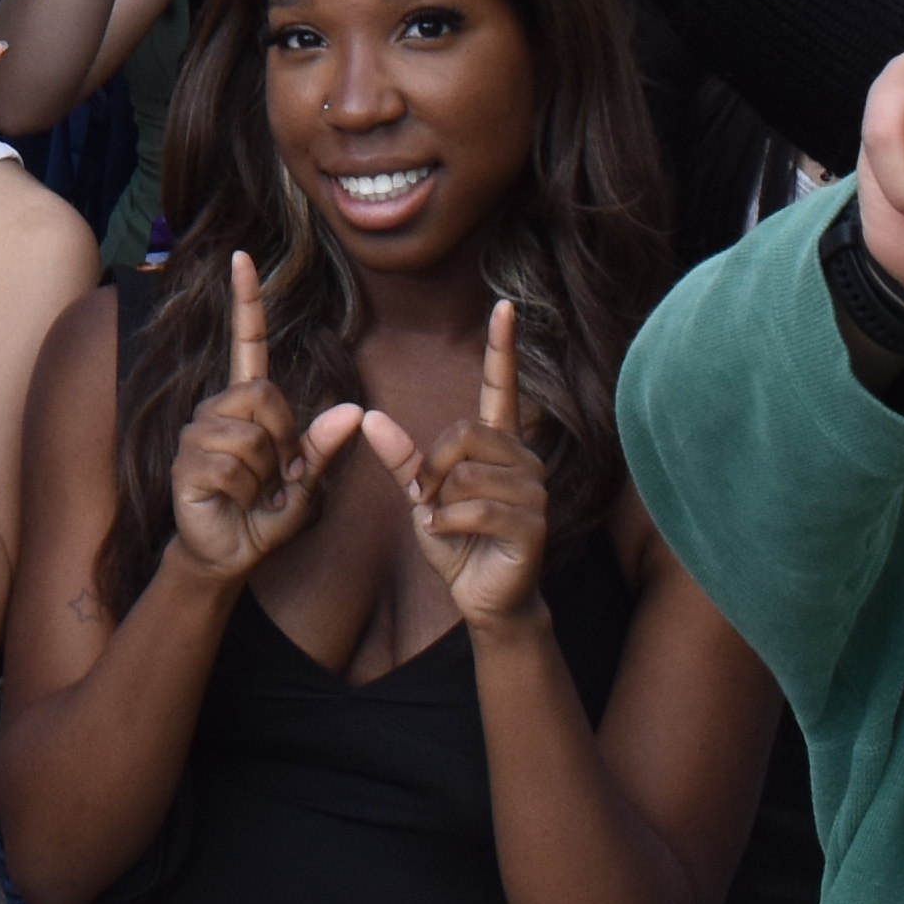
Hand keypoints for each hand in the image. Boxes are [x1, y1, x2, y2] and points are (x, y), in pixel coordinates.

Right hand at [163, 253, 370, 583]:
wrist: (229, 555)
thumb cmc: (267, 515)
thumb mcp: (308, 487)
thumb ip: (325, 450)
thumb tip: (352, 410)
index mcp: (247, 405)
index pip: (246, 343)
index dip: (246, 301)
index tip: (243, 256)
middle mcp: (217, 409)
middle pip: (263, 394)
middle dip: (284, 440)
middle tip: (280, 478)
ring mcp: (196, 435)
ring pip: (250, 434)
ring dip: (265, 473)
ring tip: (255, 493)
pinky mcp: (185, 465)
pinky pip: (231, 466)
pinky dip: (246, 491)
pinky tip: (234, 502)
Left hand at [372, 300, 557, 635]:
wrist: (484, 598)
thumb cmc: (457, 541)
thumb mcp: (422, 495)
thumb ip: (401, 458)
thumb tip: (368, 415)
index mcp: (499, 445)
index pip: (502, 387)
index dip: (502, 347)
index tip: (504, 305)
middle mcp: (524, 460)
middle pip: (466, 433)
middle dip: (433, 466)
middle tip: (425, 497)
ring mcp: (534, 492)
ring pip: (468, 473)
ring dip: (441, 500)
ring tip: (442, 520)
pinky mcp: (534, 525)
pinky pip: (478, 508)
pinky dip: (449, 522)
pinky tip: (445, 534)